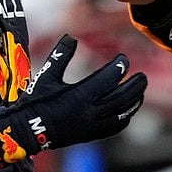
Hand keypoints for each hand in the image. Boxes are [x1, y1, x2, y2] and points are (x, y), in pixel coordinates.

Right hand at [0, 35, 146, 171]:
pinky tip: (130, 107)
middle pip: (121, 97)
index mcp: (78, 95)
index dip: (119, 67)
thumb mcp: (47, 76)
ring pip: (122, 113)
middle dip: (134, 85)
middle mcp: (88, 112)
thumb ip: (60, 55)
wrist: (28, 131)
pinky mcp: (91, 134)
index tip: (123, 58)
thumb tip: (71, 37)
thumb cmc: (36, 101)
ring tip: (141, 89)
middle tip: (143, 76)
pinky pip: (115, 127)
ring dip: (134, 100)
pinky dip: (126, 116)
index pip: (108, 79)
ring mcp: (92, 126)